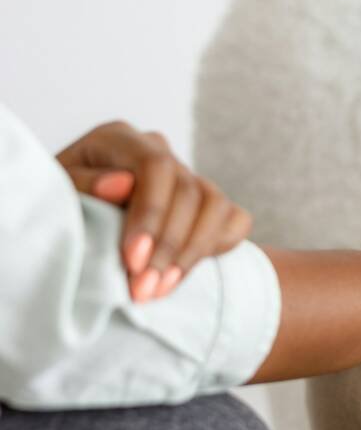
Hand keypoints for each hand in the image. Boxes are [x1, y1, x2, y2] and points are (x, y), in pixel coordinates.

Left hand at [57, 121, 251, 301]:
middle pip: (188, 191)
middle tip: (144, 290)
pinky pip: (235, 221)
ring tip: (162, 290)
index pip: (155, 166)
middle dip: (168, 246)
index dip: (151, 213)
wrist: (78, 223)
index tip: (133, 259)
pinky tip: (185, 274)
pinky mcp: (210, 204)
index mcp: (121, 139)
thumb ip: (84, 184)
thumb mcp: (57, 193)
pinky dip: (218, 247)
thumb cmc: (63, 208)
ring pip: (215, 207)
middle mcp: (160, 151)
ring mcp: (190, 176)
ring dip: (191, 254)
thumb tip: (122, 185)